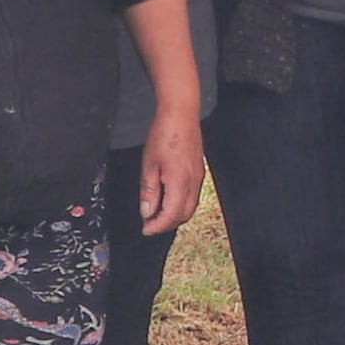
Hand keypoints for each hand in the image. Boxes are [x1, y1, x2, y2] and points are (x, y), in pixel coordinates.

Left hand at [139, 100, 205, 239]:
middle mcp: (193, 183)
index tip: (146, 229)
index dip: (157, 226)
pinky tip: (168, 199)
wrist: (181, 115)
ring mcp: (198, 178)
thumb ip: (149, 192)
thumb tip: (147, 212)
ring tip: (157, 213)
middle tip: (149, 223)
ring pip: (190, 207)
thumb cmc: (164, 135)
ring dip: (174, 215)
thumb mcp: (149, 165)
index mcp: (180, 183)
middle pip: (183, 215)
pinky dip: (181, 204)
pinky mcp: (199, 172)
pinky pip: (192, 196)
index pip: (171, 216)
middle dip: (166, 224)